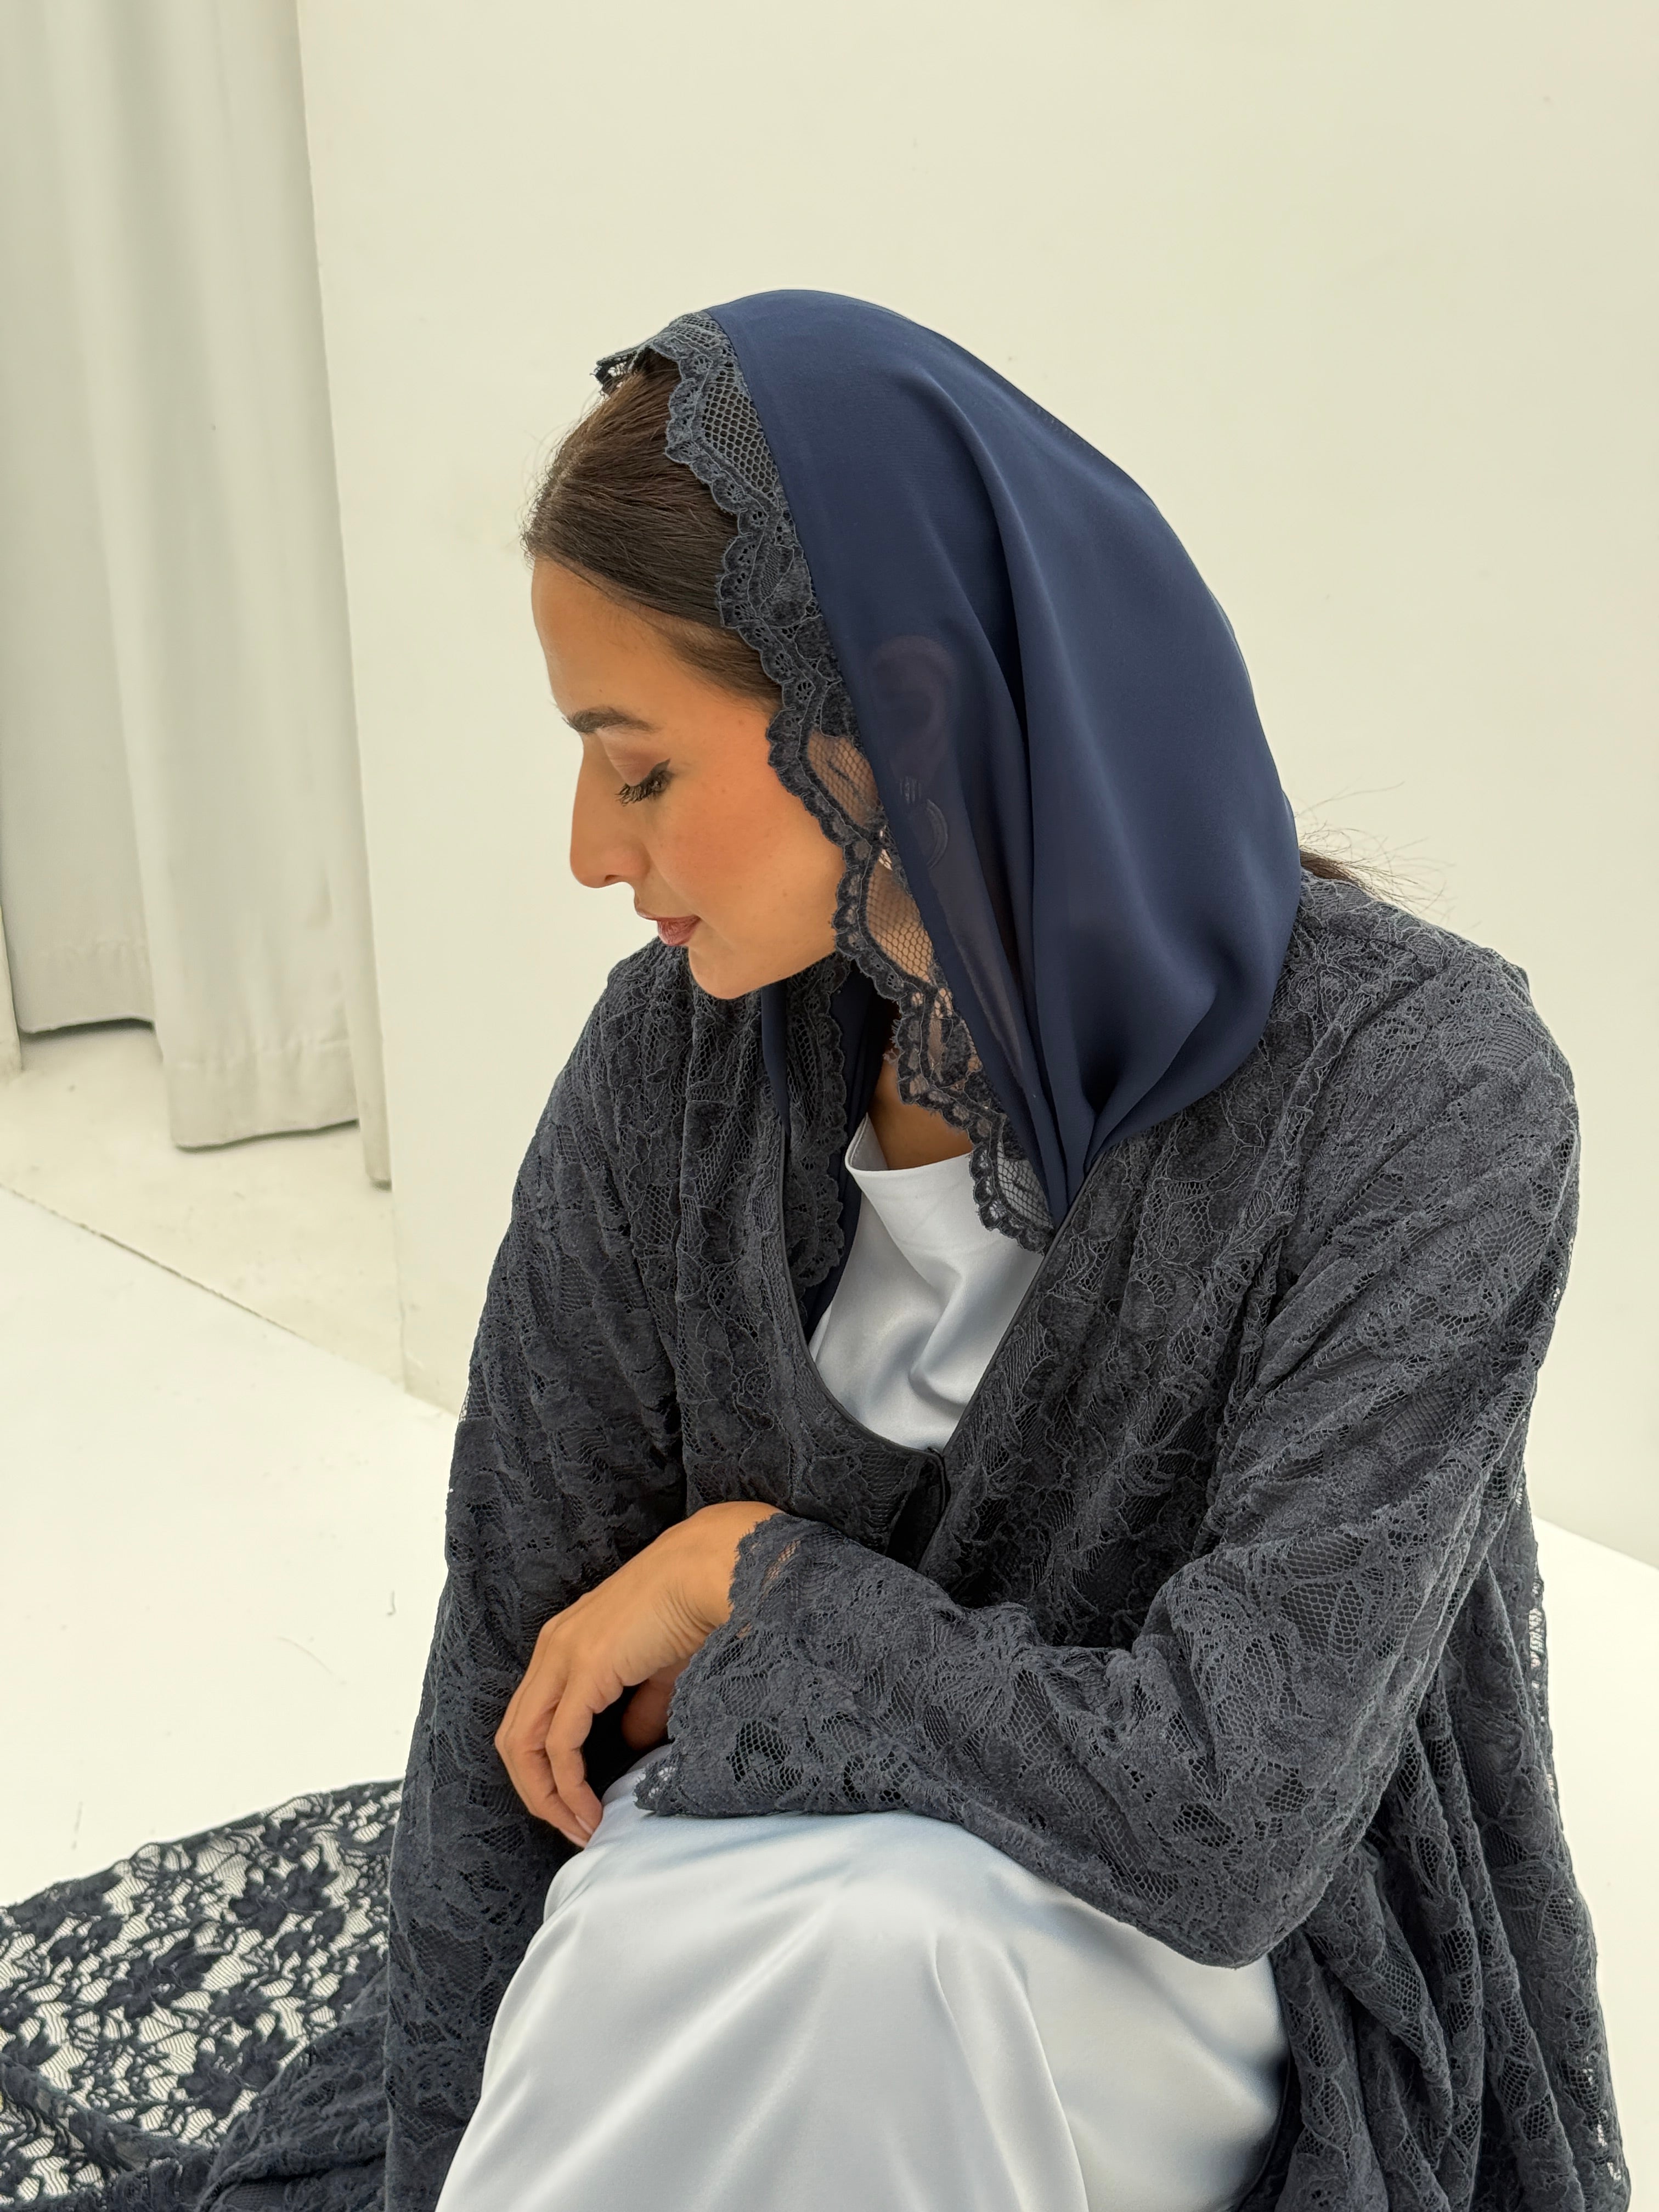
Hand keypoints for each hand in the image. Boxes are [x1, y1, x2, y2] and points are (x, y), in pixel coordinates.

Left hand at [495, 1501, 778, 1847]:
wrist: (712, 1567)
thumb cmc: (694, 1608)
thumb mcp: (659, 1669)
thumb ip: (640, 1707)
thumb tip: (631, 1745)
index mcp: (565, 1643)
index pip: (529, 1719)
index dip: (543, 1770)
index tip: (575, 1807)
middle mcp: (552, 1648)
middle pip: (514, 1738)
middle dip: (536, 1792)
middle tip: (570, 1828)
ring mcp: (563, 1655)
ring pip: (523, 1744)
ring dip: (545, 1796)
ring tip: (577, 1828)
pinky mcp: (585, 1668)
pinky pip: (558, 1744)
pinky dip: (567, 1785)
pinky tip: (588, 1809)